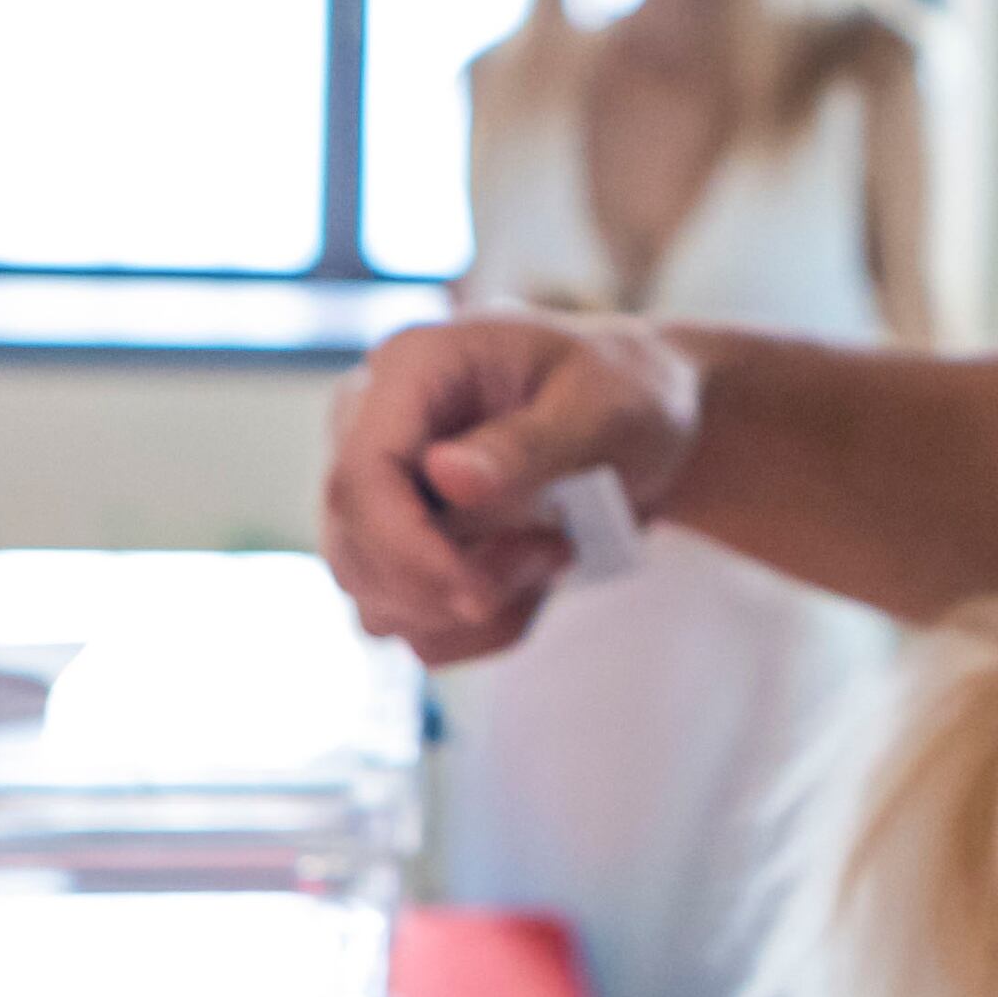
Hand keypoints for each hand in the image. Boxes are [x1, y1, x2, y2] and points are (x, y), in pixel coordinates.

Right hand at [319, 308, 701, 662]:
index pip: (359, 473)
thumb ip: (528, 443)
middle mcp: (373, 428)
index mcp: (412, 368)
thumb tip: (444, 475)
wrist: (645, 424)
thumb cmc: (627, 393)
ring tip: (552, 549)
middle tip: (551, 552)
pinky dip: (484, 628)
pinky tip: (535, 576)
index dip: (404, 549)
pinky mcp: (402, 549)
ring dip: (476, 607)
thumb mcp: (605, 407)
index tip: (477, 593)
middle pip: (352, 547)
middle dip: (449, 585)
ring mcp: (381, 493)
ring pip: (378, 601)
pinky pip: (416, 628)